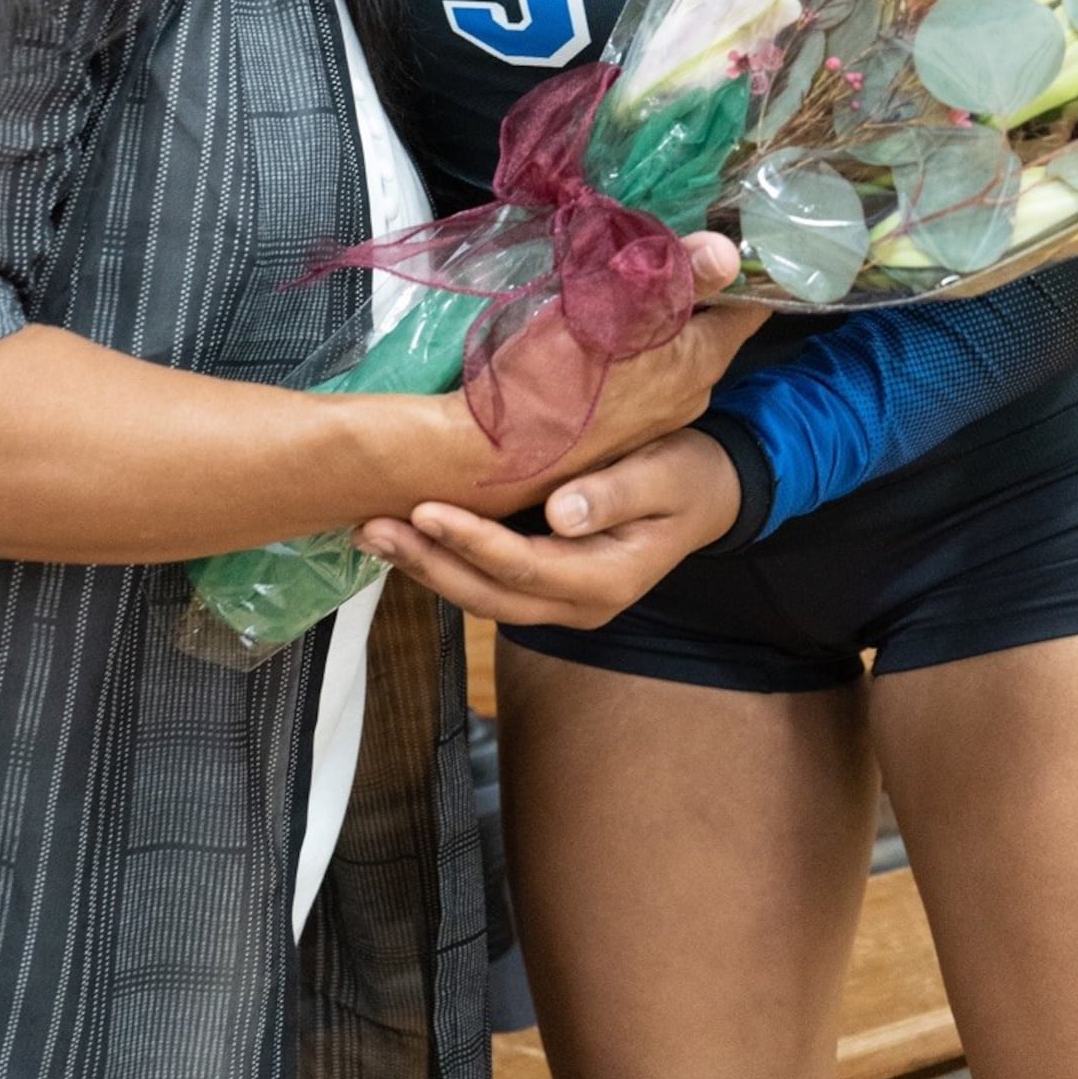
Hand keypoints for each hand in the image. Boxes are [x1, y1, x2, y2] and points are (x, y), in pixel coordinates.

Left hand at [355, 427, 743, 629]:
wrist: (706, 493)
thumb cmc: (686, 474)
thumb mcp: (665, 476)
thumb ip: (616, 493)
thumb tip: (560, 514)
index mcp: (608, 579)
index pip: (526, 567)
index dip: (472, 542)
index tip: (424, 509)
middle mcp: (578, 604)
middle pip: (489, 595)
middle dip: (427, 562)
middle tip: (371, 527)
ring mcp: (559, 600)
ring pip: (480, 596)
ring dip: (425, 565)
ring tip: (371, 531)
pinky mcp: (545, 584)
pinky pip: (486, 582)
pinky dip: (443, 560)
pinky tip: (407, 533)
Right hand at [448, 232, 765, 515]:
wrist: (486, 457)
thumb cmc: (544, 379)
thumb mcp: (606, 316)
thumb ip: (673, 281)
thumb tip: (730, 251)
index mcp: (695, 363)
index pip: (748, 308)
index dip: (746, 269)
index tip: (731, 231)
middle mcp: (689, 396)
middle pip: (709, 326)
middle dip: (693, 286)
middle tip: (662, 242)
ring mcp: (656, 418)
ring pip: (674, 351)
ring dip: (659, 318)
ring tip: (625, 280)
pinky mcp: (624, 431)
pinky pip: (646, 376)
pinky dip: (636, 348)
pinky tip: (600, 329)